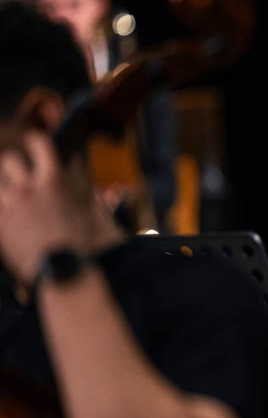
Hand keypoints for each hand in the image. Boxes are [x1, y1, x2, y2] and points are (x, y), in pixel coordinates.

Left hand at [0, 132, 90, 284]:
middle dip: (15, 168)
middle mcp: (28, 186)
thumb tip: (106, 189)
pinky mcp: (0, 222)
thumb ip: (95, 197)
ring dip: (6, 189)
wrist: (65, 274)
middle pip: (10, 159)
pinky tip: (11, 220)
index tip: (37, 146)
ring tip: (15, 202)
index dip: (37, 142)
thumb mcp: (100, 217)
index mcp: (55, 179)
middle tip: (23, 180)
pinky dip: (3, 208)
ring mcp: (10, 204)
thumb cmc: (88, 248)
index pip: (39, 142)